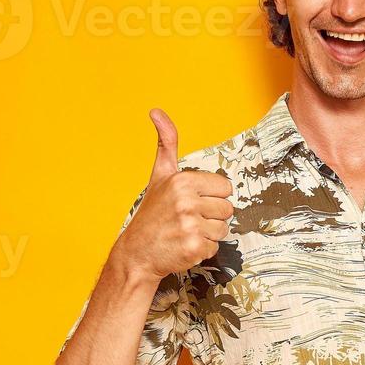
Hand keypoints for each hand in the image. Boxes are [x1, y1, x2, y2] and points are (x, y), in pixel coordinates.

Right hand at [113, 108, 233, 280]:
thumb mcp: (160, 174)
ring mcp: (190, 226)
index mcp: (183, 181)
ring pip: (224, 229)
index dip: (211, 196)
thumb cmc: (152, 213)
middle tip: (188, 219)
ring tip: (186, 232)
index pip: (225, 187)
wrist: (136, 252)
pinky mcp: (193, 248)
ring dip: (208, 234)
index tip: (192, 201)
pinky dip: (202, 250)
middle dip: (211, 216)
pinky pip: (215, 247)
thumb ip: (166, 143)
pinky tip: (184, 245)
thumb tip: (157, 112)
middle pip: (228, 209)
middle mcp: (187, 202)